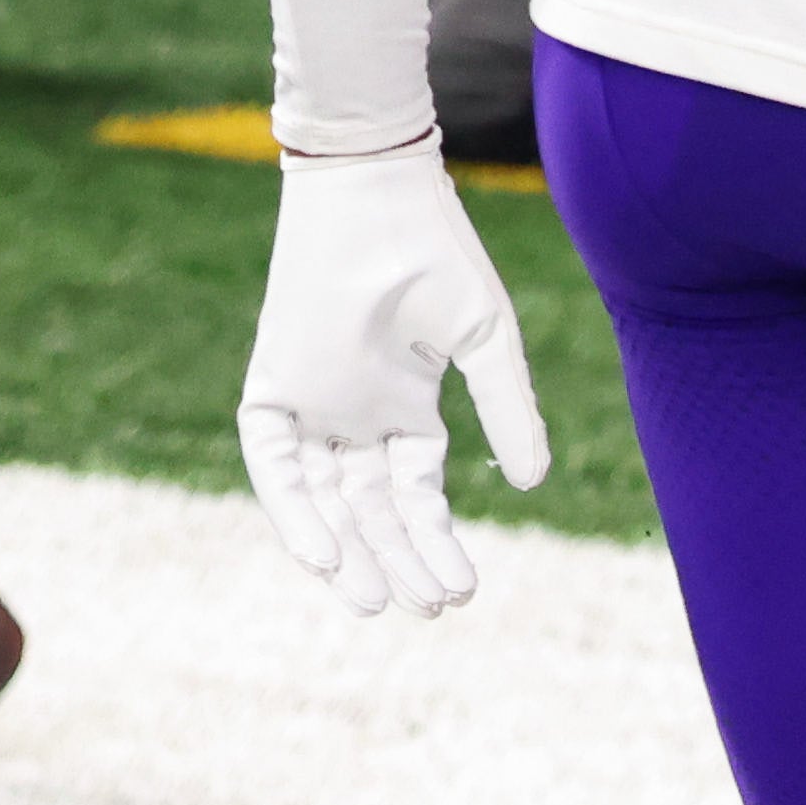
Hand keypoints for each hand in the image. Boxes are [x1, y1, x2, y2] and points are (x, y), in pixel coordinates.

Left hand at [233, 141, 550, 615]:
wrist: (373, 192)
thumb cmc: (435, 251)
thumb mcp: (485, 339)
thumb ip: (507, 409)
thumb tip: (532, 484)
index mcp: (405, 408)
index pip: (417, 496)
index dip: (438, 544)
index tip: (462, 591)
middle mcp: (355, 417)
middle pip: (372, 511)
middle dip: (397, 562)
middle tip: (424, 612)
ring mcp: (312, 406)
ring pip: (325, 503)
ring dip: (349, 553)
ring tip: (376, 602)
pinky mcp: (273, 390)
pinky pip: (276, 468)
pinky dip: (296, 512)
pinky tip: (325, 554)